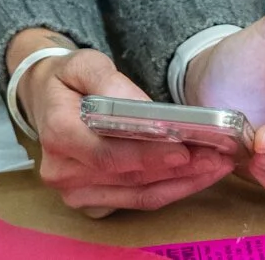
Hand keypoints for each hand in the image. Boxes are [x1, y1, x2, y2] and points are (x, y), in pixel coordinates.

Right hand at [12, 39, 232, 214]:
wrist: (46, 99)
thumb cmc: (68, 79)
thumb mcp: (84, 63)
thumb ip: (109, 81)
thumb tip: (140, 109)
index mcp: (58, 134)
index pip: (108, 154)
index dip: (148, 156)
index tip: (185, 149)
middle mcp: (64, 172)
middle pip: (130, 178)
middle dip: (179, 170)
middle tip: (218, 156)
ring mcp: (76, 193)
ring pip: (138, 196)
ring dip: (182, 184)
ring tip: (217, 165)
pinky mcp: (92, 202)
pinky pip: (137, 201)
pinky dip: (170, 190)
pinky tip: (196, 175)